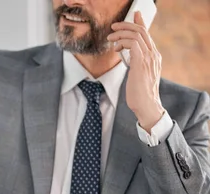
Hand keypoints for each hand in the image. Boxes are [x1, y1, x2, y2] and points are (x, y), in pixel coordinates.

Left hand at [109, 11, 164, 132]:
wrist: (147, 106)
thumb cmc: (140, 94)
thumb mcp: (139, 75)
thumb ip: (137, 64)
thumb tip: (129, 58)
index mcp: (154, 57)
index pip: (147, 35)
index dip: (139, 23)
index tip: (133, 16)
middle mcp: (153, 55)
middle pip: (142, 31)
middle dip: (126, 25)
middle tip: (113, 27)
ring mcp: (149, 58)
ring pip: (137, 35)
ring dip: (121, 33)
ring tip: (110, 39)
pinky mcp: (141, 63)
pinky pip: (133, 44)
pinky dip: (123, 42)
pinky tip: (116, 48)